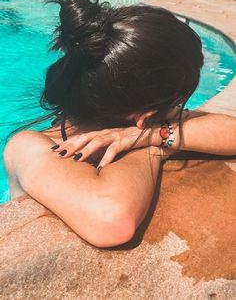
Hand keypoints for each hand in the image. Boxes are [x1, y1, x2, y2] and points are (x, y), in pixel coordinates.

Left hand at [51, 126, 172, 169]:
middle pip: (86, 137)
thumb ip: (107, 150)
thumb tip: (93, 162)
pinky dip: (107, 158)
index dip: (70, 141)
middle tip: (59, 153)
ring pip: (98, 141)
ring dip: (86, 150)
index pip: (84, 136)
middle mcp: (109, 132)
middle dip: (72, 145)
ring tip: (76, 159)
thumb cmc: (138, 140)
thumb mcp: (119, 145)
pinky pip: (115, 149)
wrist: (159, 132)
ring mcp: (118, 135)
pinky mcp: (128, 139)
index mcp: (105, 133)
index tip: (56, 149)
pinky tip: (100, 168)